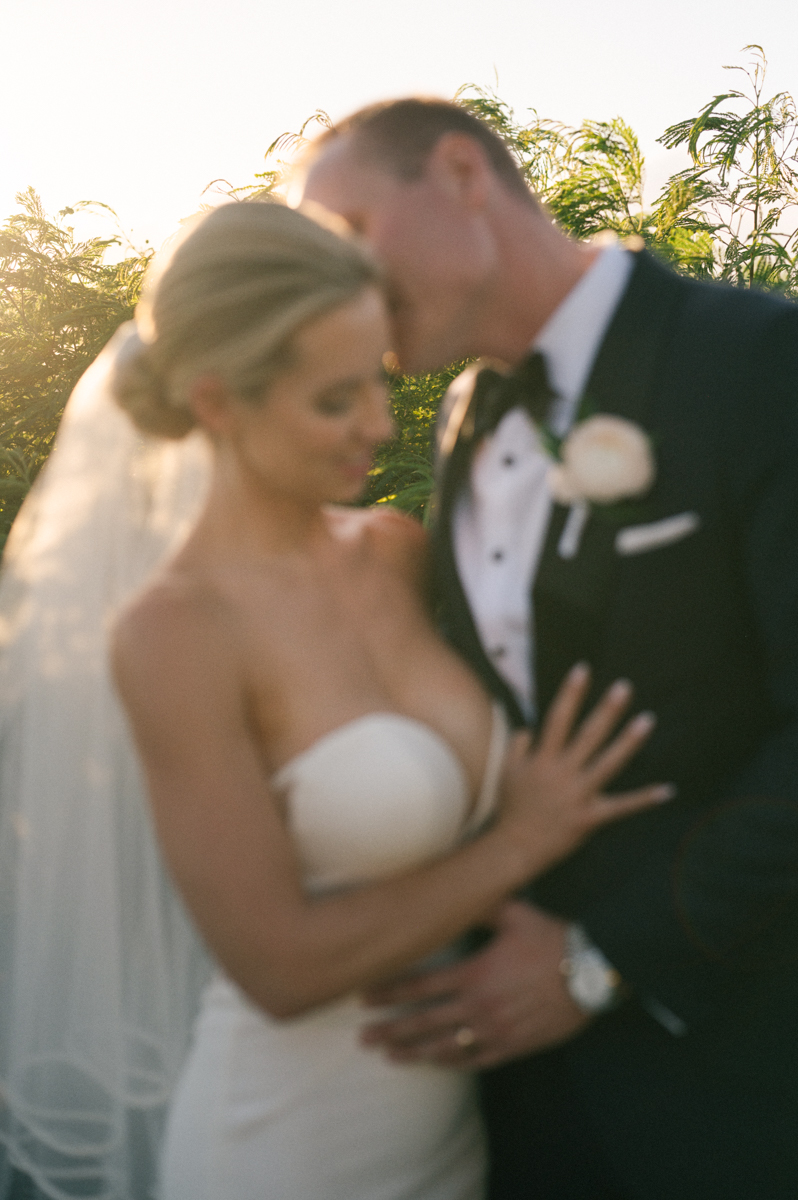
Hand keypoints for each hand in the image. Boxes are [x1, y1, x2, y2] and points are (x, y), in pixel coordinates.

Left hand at [360, 901, 589, 1068]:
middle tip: (362, 1037)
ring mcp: (495, 1031)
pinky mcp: (512, 1047)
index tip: (364, 997)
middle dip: (390, 1030)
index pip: (421, 987)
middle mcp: (479, 1007)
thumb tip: (457, 887)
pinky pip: (474, 1061)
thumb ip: (481, 904)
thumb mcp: (515, 913)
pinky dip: (450, 1063)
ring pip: (445, 1048)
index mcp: (475, 974)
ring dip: (413, 1053)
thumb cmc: (552, 939)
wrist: (592, 973)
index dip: (390, 993)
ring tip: (388, 1055)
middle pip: (424, 1023)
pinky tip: (433, 1063)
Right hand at [497, 663, 674, 871]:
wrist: (513, 846)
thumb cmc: (510, 807)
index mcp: (542, 758)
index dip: (571, 693)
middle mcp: (562, 772)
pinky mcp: (590, 817)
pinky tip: (668, 790)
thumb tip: (528, 728)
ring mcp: (578, 794)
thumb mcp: (506, 771)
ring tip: (647, 720)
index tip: (583, 669)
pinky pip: (622, 807)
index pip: (558, 718)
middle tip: (624, 687)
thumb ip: (516, 745)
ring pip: (608, 763)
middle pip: (588, 735)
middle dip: (606, 710)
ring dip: (629, 742)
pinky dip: (645, 799)